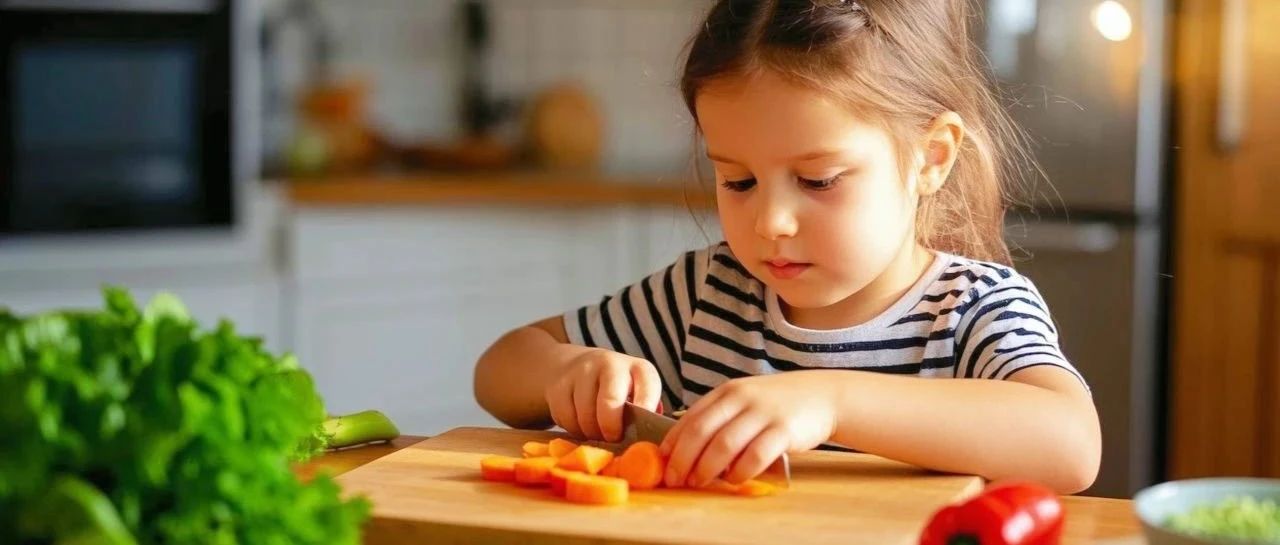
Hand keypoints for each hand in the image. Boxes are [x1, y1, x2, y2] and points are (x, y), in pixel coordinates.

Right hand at [545, 348, 661, 441]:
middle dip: (611, 429)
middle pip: (610, 403)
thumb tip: (650, 444)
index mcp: (638, 369)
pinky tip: (581, 424)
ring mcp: (582, 372)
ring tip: (597, 432)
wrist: (575, 365)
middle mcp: (610, 364)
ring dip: (591, 433)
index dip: (644, 413)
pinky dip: (574, 429)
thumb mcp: (636, 393)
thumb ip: (644, 413)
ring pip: (586, 416)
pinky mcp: (560, 385)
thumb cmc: (617, 389)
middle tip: (612, 439)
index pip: (647, 389)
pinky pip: (567, 419)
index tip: (639, 433)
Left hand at [659, 372, 837, 487]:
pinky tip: (734, 480)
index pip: (691, 417)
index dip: (674, 442)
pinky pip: (756, 455)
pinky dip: (740, 471)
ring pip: (725, 444)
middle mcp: (742, 398)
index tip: (662, 462)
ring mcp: (763, 413)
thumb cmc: (778, 404)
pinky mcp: (784, 430)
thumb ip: (719, 418)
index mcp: (728, 392)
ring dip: (707, 467)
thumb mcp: (745, 400)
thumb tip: (685, 449)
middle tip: (675, 479)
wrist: (823, 396)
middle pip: (702, 431)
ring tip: (698, 482)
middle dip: (683, 458)